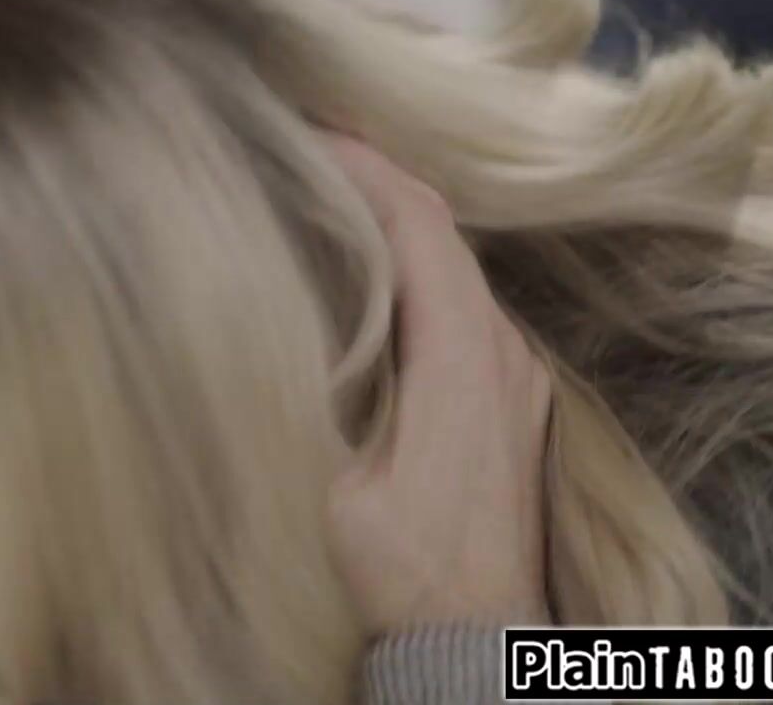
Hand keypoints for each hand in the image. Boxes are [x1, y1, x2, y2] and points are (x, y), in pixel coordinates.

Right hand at [321, 135, 552, 632]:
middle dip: (373, 179)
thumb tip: (254, 315)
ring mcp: (518, 377)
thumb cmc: (402, 567)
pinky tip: (361, 274)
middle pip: (441, 231)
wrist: (477, 643)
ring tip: (321, 199)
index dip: (362, 164)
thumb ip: (309, 387)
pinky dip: (409, 268)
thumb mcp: (333, 480)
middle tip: (301, 148)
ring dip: (392, 224)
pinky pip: (461, 305)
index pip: (418, 221)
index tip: (302, 129)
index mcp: (466, 352)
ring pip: (454, 266)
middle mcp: (506, 350)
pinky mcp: (511, 402)